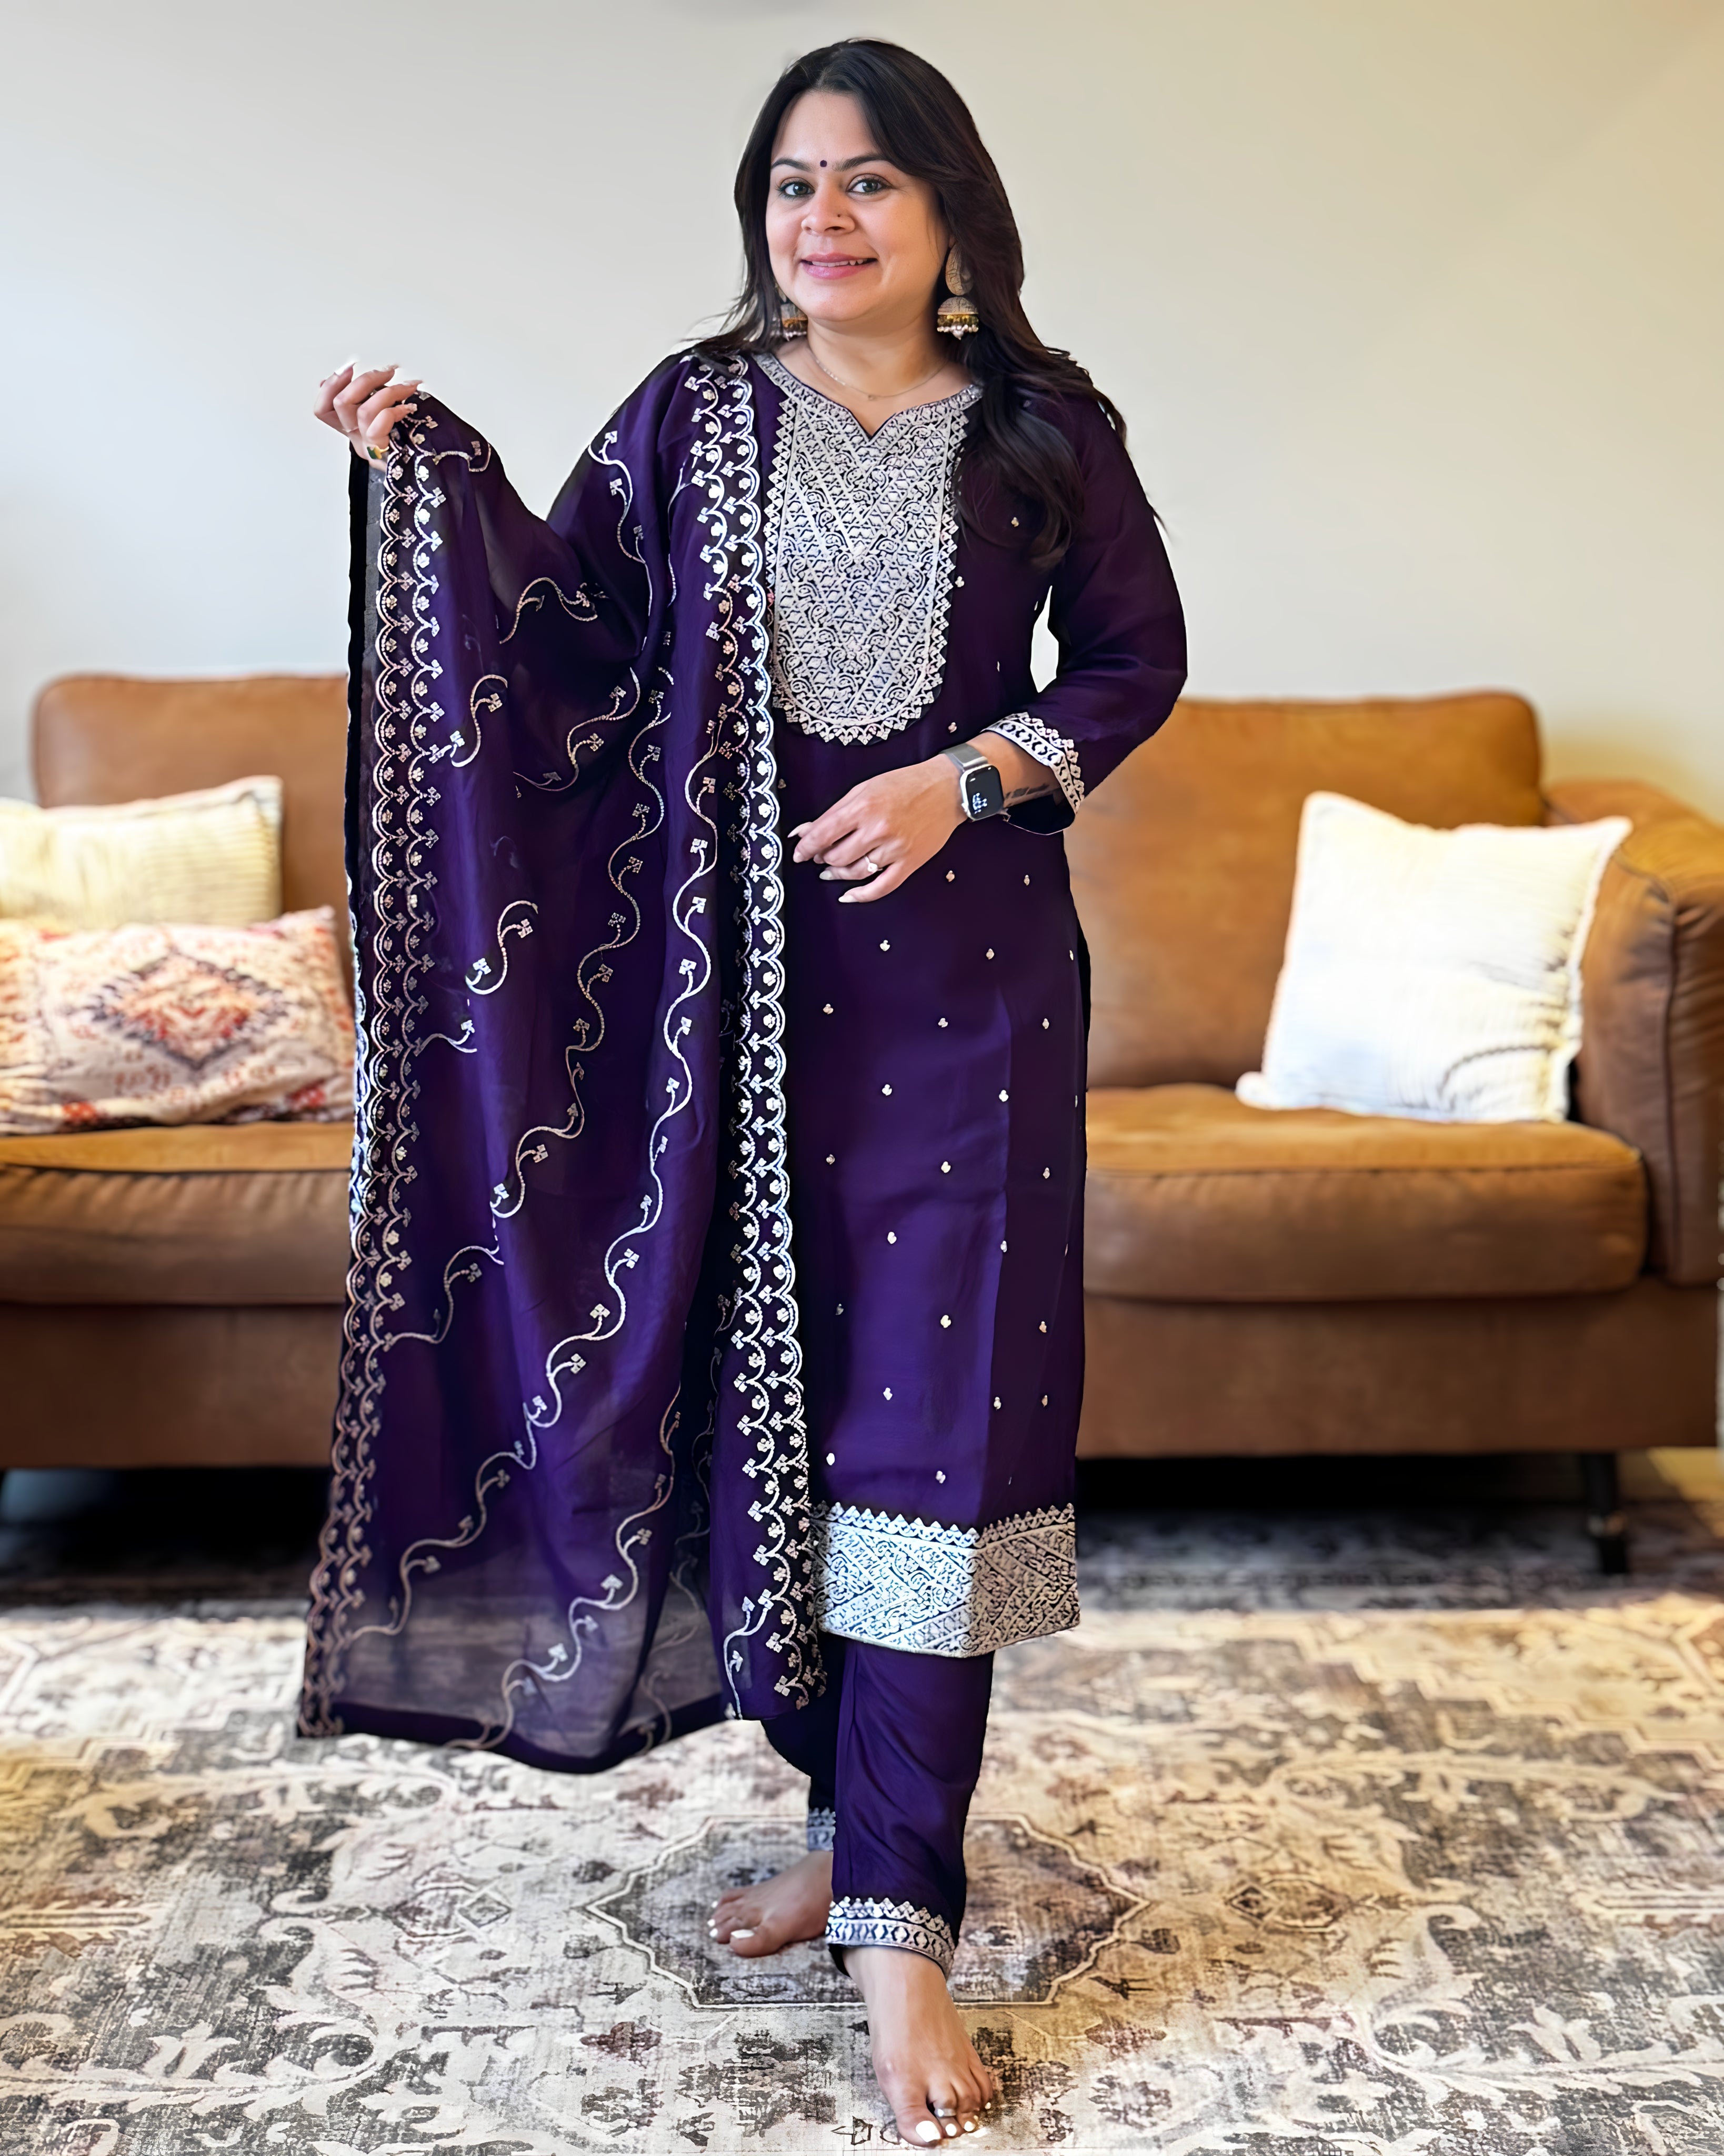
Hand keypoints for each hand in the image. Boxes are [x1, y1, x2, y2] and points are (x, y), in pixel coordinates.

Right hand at [313, 361, 422, 464]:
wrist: (426, 469)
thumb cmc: (411, 439)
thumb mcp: (386, 410)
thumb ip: (370, 396)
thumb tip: (353, 375)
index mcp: (352, 427)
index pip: (323, 408)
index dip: (331, 385)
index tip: (350, 367)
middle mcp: (356, 437)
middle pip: (340, 403)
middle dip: (365, 379)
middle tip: (388, 372)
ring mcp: (367, 447)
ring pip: (362, 412)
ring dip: (387, 392)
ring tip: (407, 387)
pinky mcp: (381, 453)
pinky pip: (377, 428)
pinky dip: (393, 412)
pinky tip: (407, 408)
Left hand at [788, 756, 964, 903]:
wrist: (947, 788)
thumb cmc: (906, 784)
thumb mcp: (865, 788)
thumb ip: (836, 811)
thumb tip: (806, 830)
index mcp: (863, 807)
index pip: (823, 834)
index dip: (805, 847)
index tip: (799, 853)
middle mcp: (877, 830)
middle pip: (836, 856)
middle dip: (822, 859)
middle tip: (820, 856)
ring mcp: (894, 849)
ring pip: (854, 873)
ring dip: (837, 875)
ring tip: (831, 871)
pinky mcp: (909, 863)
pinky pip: (881, 887)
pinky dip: (861, 895)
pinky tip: (848, 896)